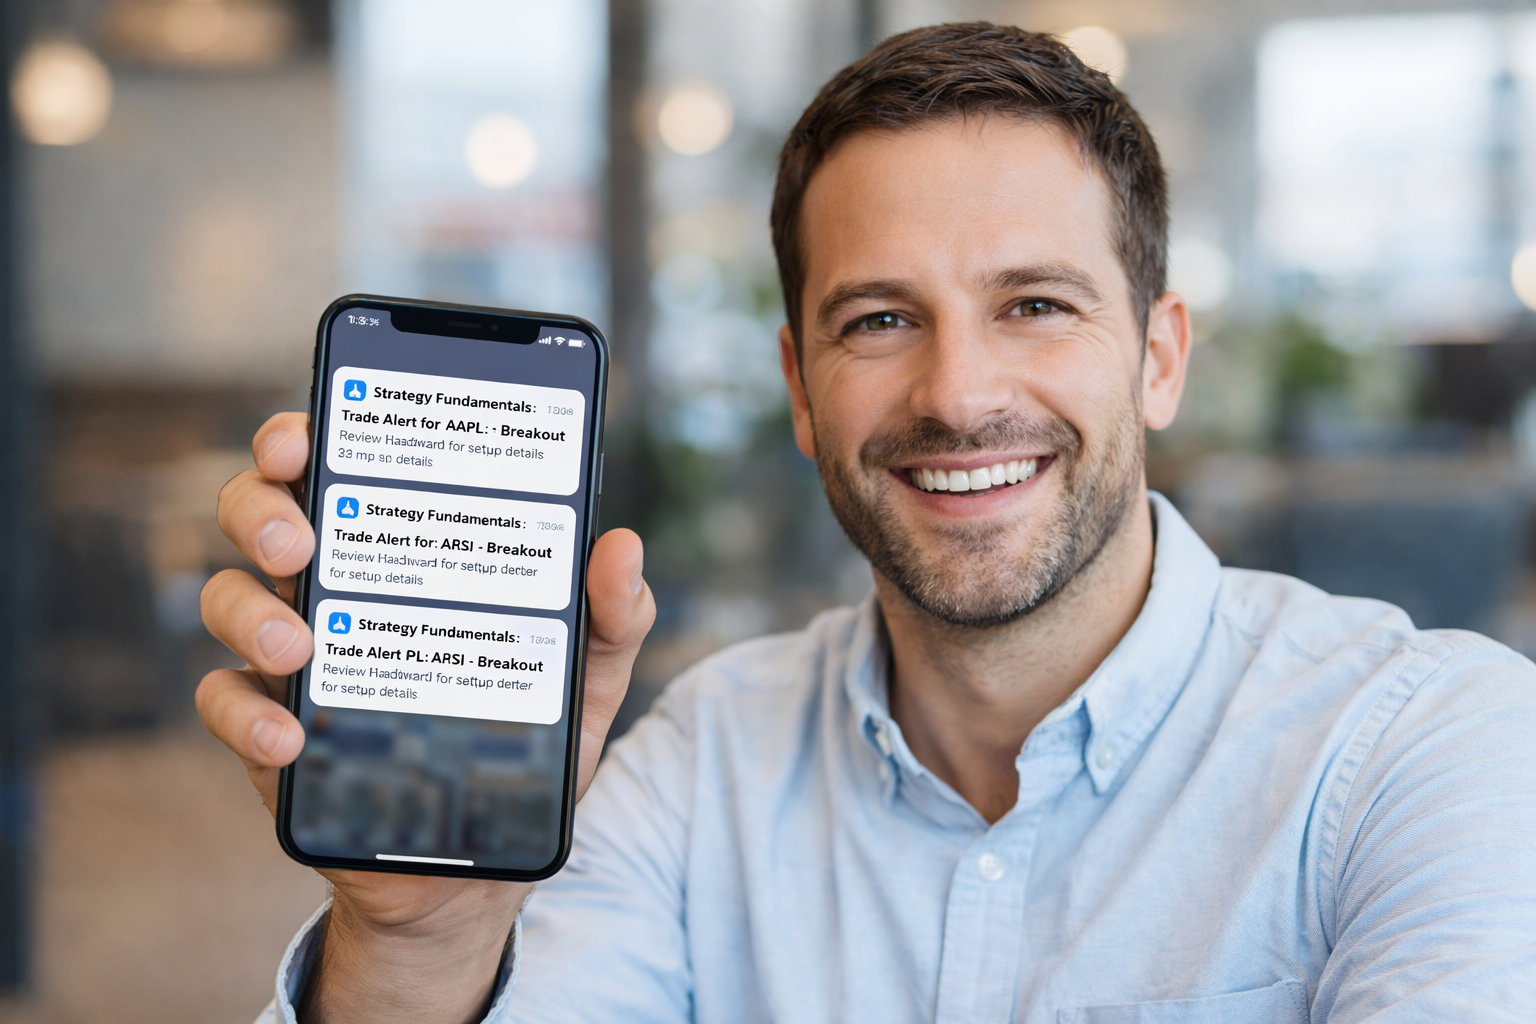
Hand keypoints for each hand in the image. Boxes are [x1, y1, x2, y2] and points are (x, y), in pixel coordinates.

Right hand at [197, 412, 654, 1022]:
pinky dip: (245, 717)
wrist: (477, 866)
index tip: (307, 436)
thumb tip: (623, 547)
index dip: (304, 436)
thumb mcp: (584, 679)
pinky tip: (290, 738)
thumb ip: (611, 617)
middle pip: (259, 513)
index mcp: (401, 550)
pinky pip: (224, 704)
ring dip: (250, 614)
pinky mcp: (268, 732)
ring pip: (227, 599)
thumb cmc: (525, 745)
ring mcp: (292, 659)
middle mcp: (334, 586)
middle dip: (261, 510)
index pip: (337, 466)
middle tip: (300, 542)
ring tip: (301, 648)